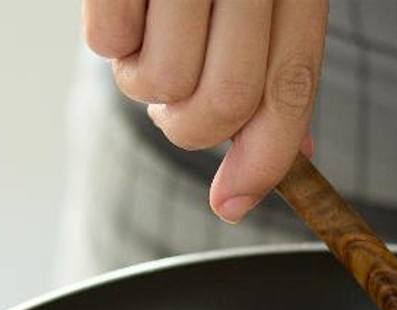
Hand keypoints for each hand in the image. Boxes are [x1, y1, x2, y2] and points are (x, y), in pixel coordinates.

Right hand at [83, 0, 328, 222]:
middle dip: (190, 127)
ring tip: (147, 32)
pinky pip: (106, 42)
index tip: (233, 203)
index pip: (289, 89)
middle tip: (173, 99)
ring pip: (161, 82)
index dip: (265, 161)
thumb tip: (289, 159)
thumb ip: (278, 65)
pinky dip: (107, 39)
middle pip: (224, 103)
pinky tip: (122, 4)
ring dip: (143, 82)